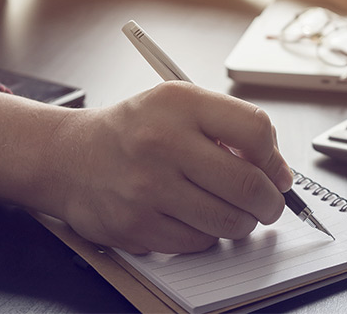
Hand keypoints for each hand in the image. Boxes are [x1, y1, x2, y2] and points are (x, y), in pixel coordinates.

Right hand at [56, 82, 291, 253]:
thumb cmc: (134, 130)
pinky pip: (198, 243)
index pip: (254, 130)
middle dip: (270, 201)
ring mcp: (147, 187)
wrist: (70, 157)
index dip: (274, 157)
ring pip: (228, 221)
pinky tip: (193, 217)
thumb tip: (276, 170)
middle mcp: (162, 142)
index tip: (275, 171)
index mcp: (179, 103)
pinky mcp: (135, 225)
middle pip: (247, 184)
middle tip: (269, 203)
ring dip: (241, 222)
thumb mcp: (177, 104)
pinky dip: (206, 235)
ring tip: (232, 210)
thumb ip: (228, 125)